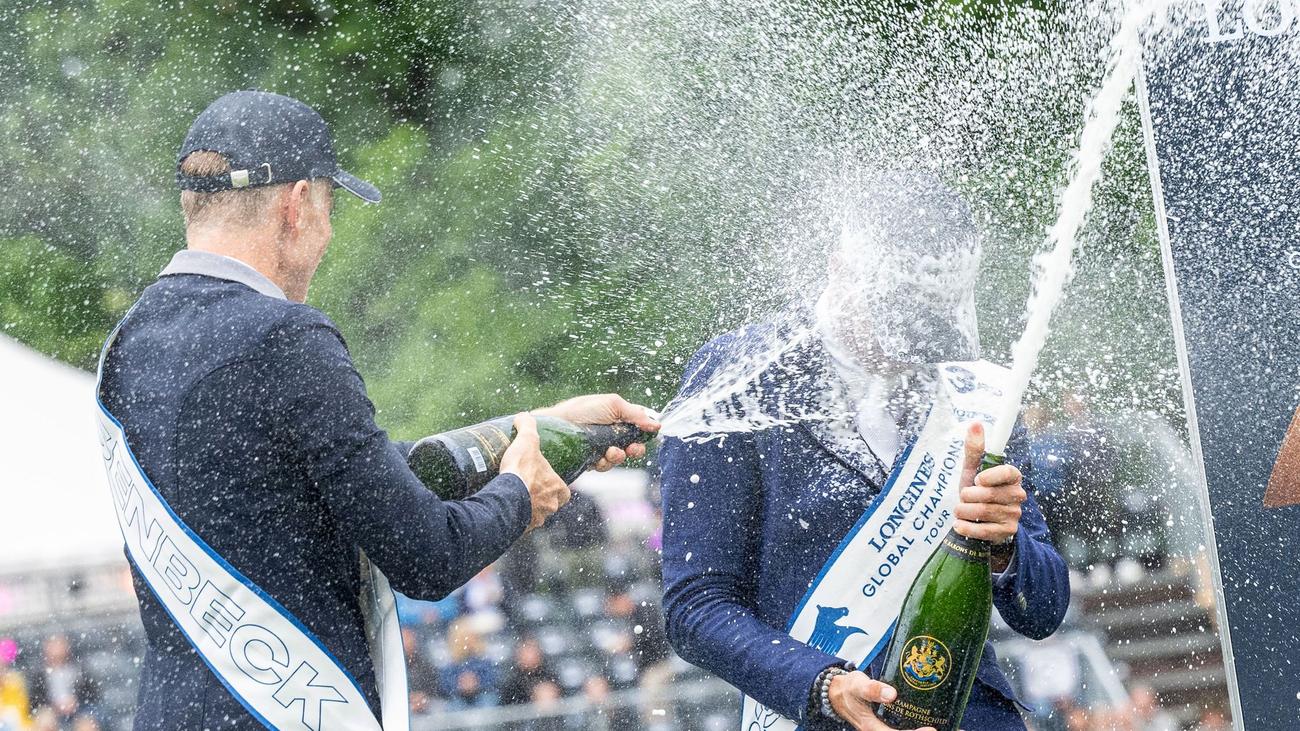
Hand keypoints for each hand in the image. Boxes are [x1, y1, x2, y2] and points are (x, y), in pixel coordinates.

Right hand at [499, 413, 569, 529]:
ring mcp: (537, 519)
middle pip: (549, 504)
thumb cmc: (521, 470)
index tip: (544, 478)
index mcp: (559, 490)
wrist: (505, 497)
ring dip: (527, 508)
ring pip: (535, 515)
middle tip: (526, 487)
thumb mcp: (526, 442)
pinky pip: (521, 524)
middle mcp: (551, 507)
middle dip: (540, 497)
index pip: (563, 490)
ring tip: (513, 497)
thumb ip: (528, 427)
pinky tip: (505, 509)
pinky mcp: (522, 528)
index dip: (555, 484)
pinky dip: (515, 518)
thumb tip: (524, 415)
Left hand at [535, 393, 660, 470]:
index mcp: (618, 415)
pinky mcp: (592, 459)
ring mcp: (602, 446)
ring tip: (609, 452)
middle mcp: (611, 431)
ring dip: (618, 457)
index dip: (645, 431)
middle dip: (635, 449)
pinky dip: (605, 463)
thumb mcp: (612, 404)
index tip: (648, 434)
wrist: (557, 427)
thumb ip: (636, 415)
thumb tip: (657, 424)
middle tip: (632, 449)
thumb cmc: (581, 410)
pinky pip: (606, 466)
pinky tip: (599, 458)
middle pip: (634, 444)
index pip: (639, 424)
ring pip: (620, 457)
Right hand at [828, 671, 933, 730]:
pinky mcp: (884, 725)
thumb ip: (872, 689)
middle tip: (936, 728)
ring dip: (915, 730)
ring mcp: (881, 729)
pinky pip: (899, 730)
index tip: (930, 729)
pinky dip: (911, 728)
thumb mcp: (857, 685)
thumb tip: (891, 694)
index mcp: (870, 727)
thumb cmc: (848, 689)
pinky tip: (923, 723)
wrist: (837, 693)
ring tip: (934, 726)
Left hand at [954, 422, 1025, 549]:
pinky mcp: (1007, 532)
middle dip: (967, 496)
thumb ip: (975, 449)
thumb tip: (975, 423)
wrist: (978, 521)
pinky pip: (983, 530)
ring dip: (964, 511)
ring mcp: (1014, 515)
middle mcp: (1018, 495)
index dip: (990, 476)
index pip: (1009, 472)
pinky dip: (966, 527)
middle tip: (962, 498)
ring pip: (983, 511)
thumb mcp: (973, 470)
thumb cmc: (976, 491)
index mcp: (1012, 477)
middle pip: (989, 494)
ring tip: (960, 510)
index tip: (977, 479)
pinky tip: (959, 524)